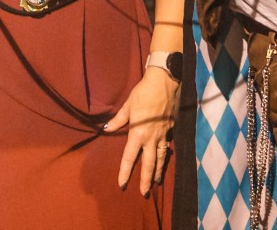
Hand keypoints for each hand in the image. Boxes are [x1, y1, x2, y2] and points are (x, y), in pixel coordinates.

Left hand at [104, 66, 179, 195]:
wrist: (164, 83)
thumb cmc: (143, 93)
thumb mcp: (128, 106)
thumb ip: (118, 120)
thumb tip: (106, 129)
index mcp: (138, 134)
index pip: (129, 157)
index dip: (125, 172)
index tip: (122, 184)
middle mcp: (151, 138)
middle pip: (148, 164)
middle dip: (146, 180)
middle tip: (144, 193)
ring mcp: (163, 135)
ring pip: (161, 159)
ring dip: (157, 172)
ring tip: (155, 182)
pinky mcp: (171, 130)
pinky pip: (167, 147)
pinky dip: (165, 157)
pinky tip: (164, 161)